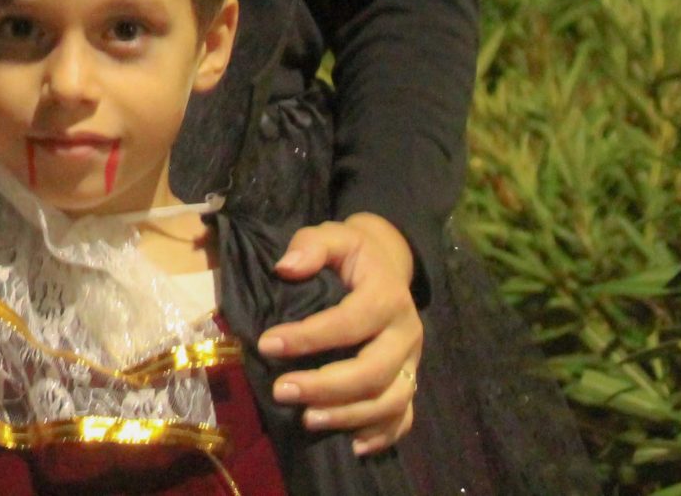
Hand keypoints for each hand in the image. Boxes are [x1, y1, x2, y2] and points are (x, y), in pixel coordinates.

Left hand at [259, 212, 422, 455]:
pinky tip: (353, 445)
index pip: (350, 321)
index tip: (268, 344)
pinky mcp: (410, 380)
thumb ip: (310, 245)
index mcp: (387, 296)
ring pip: (391, 400)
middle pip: (374, 371)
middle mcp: (407, 333)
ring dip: (349, 416)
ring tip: (307, 420)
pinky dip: (383, 435)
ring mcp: (412, 362)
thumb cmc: (353, 254)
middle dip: (326, 386)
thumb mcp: (333, 235)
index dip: (309, 336)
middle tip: (282, 391)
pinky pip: (405, 416)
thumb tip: (286, 267)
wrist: (388, 265)